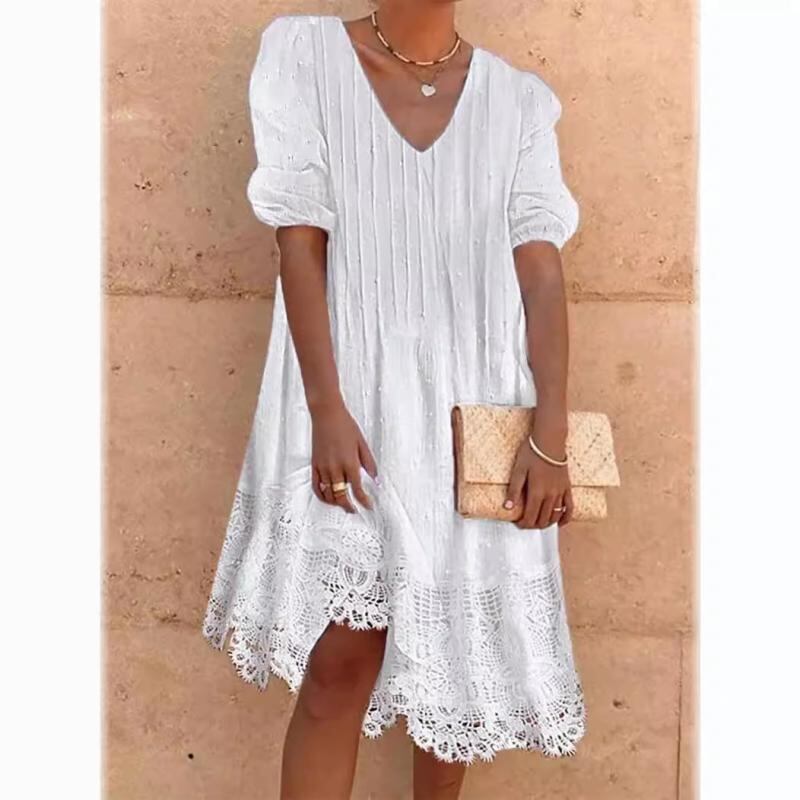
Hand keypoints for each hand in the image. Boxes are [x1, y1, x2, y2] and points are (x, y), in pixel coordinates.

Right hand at [309, 399, 377, 512]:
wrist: (327, 414)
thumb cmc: (345, 425)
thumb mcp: (362, 444)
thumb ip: (369, 463)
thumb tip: (376, 478)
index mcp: (349, 463)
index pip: (358, 489)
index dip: (364, 501)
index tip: (368, 505)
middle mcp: (335, 468)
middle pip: (341, 496)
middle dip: (349, 506)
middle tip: (355, 509)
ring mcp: (323, 468)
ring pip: (328, 494)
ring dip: (336, 503)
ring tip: (343, 504)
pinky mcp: (314, 465)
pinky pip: (316, 486)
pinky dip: (322, 496)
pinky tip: (328, 497)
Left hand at [504, 414, 572, 528]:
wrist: (549, 441)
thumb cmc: (532, 453)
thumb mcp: (518, 470)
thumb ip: (514, 490)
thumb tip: (507, 507)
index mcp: (537, 492)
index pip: (530, 516)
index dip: (524, 523)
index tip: (518, 524)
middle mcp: (550, 495)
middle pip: (543, 518)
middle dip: (533, 525)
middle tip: (526, 523)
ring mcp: (560, 492)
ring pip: (555, 515)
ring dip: (547, 523)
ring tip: (539, 524)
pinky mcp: (567, 487)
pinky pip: (570, 507)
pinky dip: (566, 517)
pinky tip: (560, 523)